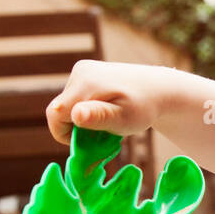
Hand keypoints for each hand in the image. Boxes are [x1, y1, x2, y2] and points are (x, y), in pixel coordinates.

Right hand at [46, 60, 171, 144]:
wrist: (159, 89)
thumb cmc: (144, 108)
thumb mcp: (123, 118)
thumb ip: (98, 117)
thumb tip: (75, 114)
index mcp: (85, 84)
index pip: (55, 115)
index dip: (64, 135)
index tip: (87, 143)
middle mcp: (80, 72)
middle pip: (61, 110)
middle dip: (76, 129)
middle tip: (103, 136)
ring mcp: (82, 70)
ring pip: (69, 105)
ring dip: (83, 120)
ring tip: (109, 122)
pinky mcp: (86, 72)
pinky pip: (76, 98)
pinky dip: (87, 111)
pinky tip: (107, 112)